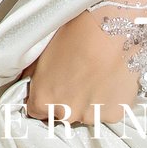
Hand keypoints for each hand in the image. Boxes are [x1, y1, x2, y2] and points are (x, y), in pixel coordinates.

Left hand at [22, 5, 138, 125]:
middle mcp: (66, 114)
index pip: (37, 111)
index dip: (44, 98)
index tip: (52, 88)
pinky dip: (108, 100)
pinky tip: (109, 80)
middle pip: (62, 114)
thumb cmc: (75, 35)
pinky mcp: (115, 114)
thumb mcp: (43, 53)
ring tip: (95, 76)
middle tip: (77, 76)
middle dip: (67, 100)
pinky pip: (107, 111)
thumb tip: (31, 84)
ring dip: (89, 101)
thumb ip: (35, 76)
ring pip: (87, 114)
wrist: (110, 31)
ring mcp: (91, 116)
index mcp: (43, 100)